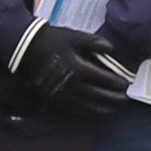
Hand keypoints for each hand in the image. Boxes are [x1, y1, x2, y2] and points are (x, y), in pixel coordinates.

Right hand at [9, 19, 133, 118]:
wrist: (25, 49)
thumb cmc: (52, 40)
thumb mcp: (74, 36)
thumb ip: (94, 42)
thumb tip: (112, 48)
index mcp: (80, 69)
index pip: (104, 80)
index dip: (117, 83)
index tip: (125, 85)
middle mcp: (73, 86)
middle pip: (98, 96)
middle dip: (113, 98)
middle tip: (124, 99)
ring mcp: (63, 95)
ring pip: (87, 107)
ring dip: (101, 108)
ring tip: (112, 109)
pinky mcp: (53, 100)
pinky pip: (73, 110)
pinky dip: (85, 113)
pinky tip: (92, 112)